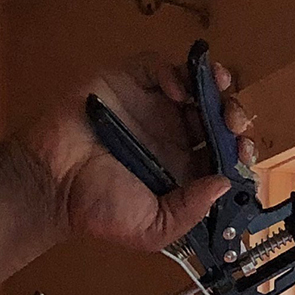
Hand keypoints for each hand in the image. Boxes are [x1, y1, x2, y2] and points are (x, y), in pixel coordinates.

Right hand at [14, 53, 256, 251]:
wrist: (51, 183)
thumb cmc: (98, 209)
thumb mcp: (153, 228)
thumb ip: (191, 210)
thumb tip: (225, 184)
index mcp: (183, 168)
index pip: (224, 151)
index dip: (239, 148)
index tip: (242, 151)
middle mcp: (172, 134)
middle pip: (217, 114)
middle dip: (234, 115)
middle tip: (234, 122)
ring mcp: (151, 105)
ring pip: (196, 84)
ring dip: (216, 86)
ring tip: (222, 91)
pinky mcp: (128, 81)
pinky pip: (158, 67)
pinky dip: (174, 72)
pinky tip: (177, 91)